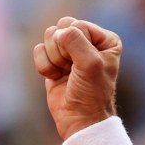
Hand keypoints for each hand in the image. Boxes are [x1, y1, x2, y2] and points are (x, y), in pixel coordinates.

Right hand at [33, 17, 121, 140]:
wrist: (80, 119)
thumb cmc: (92, 93)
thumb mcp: (91, 64)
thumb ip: (76, 41)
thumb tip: (58, 32)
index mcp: (106, 40)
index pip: (78, 25)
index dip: (75, 44)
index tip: (84, 65)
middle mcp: (90, 42)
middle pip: (62, 26)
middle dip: (62, 49)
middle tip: (73, 68)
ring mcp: (70, 50)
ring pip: (49, 36)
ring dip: (54, 59)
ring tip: (66, 74)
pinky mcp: (54, 60)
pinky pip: (39, 50)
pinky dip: (45, 66)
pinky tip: (56, 77)